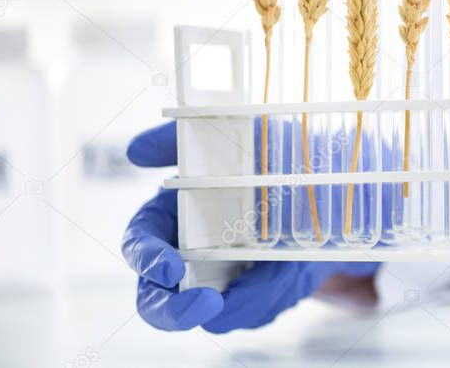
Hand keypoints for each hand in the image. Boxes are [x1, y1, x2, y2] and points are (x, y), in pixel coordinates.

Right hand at [122, 121, 378, 332]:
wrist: (312, 178)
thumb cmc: (258, 155)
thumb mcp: (221, 138)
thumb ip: (177, 141)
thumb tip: (136, 151)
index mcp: (167, 218)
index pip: (140, 245)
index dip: (148, 259)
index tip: (170, 268)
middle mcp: (184, 256)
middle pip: (158, 301)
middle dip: (175, 311)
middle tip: (205, 305)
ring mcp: (216, 281)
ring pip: (217, 312)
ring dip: (247, 298)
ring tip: (281, 267)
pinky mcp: (247, 297)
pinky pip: (254, 311)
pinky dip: (272, 296)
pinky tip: (290, 270)